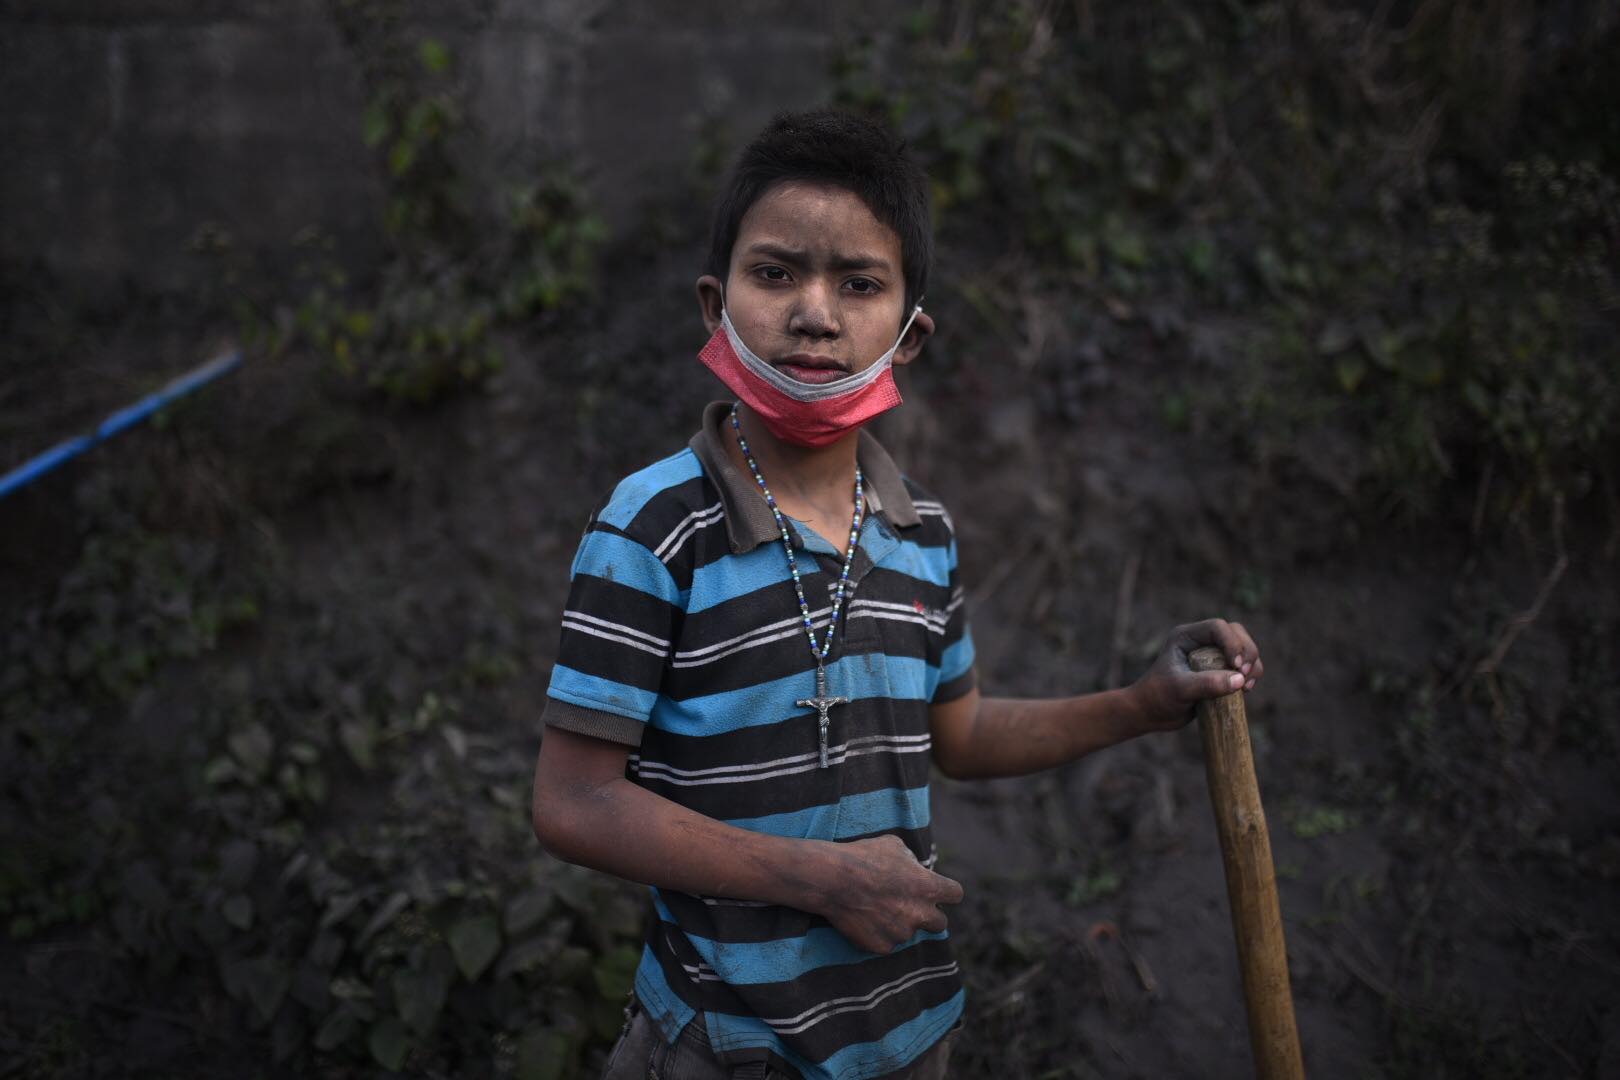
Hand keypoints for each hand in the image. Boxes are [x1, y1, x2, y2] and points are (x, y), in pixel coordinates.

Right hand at [816, 835, 963, 954]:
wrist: (833, 879)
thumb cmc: (863, 856)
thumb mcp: (893, 845)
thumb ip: (911, 860)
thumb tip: (915, 868)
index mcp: (928, 887)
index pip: (955, 894)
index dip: (946, 892)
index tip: (937, 891)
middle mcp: (919, 914)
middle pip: (940, 923)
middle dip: (928, 915)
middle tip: (910, 906)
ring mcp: (901, 933)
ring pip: (908, 931)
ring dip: (899, 923)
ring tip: (875, 906)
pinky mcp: (882, 947)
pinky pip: (887, 942)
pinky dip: (879, 933)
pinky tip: (864, 918)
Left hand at [1128, 618, 1264, 732]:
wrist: (1151, 713)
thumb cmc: (1158, 697)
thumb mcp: (1180, 689)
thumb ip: (1207, 684)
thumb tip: (1239, 679)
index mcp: (1186, 636)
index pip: (1217, 627)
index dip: (1232, 643)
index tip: (1236, 666)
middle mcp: (1201, 642)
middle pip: (1236, 634)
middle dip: (1247, 652)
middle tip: (1244, 676)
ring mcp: (1212, 655)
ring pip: (1245, 649)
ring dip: (1252, 664)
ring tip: (1246, 687)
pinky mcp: (1220, 671)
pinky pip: (1244, 666)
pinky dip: (1251, 675)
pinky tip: (1245, 689)